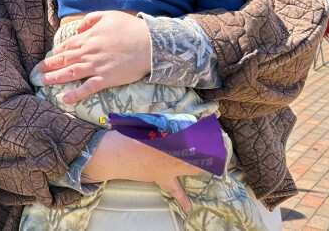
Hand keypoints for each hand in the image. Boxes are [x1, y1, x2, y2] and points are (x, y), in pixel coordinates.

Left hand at [34, 11, 151, 103]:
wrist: (150, 43)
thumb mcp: (108, 15)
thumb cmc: (131, 28)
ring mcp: (96, 66)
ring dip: (54, 78)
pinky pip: (87, 88)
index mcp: (88, 37)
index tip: (48, 58)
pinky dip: (75, 94)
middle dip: (49, 66)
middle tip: (37, 72)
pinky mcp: (106, 79)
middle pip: (64, 60)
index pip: (66, 46)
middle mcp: (88, 52)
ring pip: (70, 73)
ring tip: (42, 82)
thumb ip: (90, 20)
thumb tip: (76, 29)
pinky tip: (64, 99)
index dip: (56, 53)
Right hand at [81, 131, 199, 210]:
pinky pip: (174, 189)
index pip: (194, 136)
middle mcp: (174, 155)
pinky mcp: (161, 178)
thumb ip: (164, 124)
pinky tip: (189, 207)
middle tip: (212, 142)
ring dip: (200, 163)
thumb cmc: (129, 136)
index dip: (204, 132)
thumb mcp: (146, 124)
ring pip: (192, 168)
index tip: (209, 126)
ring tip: (209, 159)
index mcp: (171, 139)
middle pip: (197, 152)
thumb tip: (178, 122)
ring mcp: (169, 169)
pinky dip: (182, 198)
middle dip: (207, 147)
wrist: (115, 155)